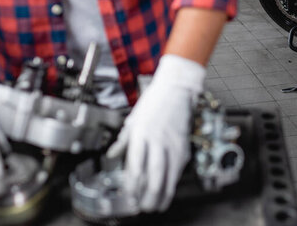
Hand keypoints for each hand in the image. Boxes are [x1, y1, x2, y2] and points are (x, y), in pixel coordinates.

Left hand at [107, 54, 204, 211]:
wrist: (177, 89)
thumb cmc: (154, 101)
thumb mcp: (133, 119)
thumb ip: (123, 140)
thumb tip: (112, 155)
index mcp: (141, 133)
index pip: (136, 166)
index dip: (132, 185)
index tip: (128, 195)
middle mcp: (158, 140)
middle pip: (154, 175)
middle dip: (148, 196)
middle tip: (142, 207)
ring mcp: (173, 144)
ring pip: (169, 177)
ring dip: (162, 195)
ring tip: (155, 206)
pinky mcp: (184, 147)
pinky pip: (178, 170)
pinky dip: (172, 183)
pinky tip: (166, 191)